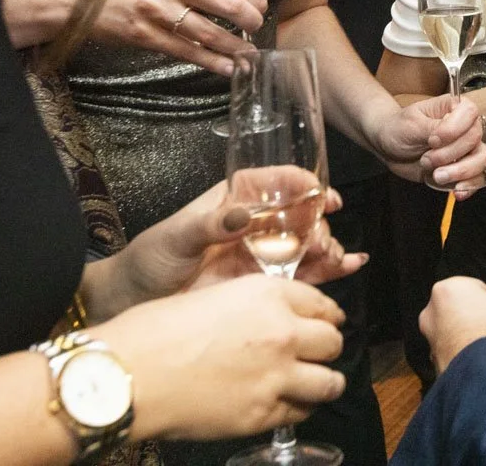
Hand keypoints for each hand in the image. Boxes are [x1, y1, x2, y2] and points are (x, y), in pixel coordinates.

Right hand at [11, 0, 265, 73]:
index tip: (262, 8)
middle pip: (228, 5)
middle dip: (252, 21)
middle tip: (258, 29)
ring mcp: (158, 9)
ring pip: (211, 33)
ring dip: (237, 47)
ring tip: (250, 54)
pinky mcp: (147, 35)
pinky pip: (189, 52)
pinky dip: (214, 63)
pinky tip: (229, 68)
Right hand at [96, 274, 346, 441]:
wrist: (129, 374)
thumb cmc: (155, 330)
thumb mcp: (214, 296)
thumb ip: (253, 306)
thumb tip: (270, 320)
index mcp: (268, 294)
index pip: (322, 303)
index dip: (327, 314)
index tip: (326, 322)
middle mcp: (282, 332)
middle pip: (333, 341)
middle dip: (327, 347)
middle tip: (316, 354)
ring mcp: (277, 376)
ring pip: (330, 383)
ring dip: (325, 382)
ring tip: (315, 384)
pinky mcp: (264, 414)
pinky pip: (301, 413)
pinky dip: (298, 408)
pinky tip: (285, 404)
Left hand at [103, 182, 367, 313]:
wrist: (135, 303)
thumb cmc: (151, 260)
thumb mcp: (176, 238)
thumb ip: (210, 226)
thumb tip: (243, 213)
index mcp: (234, 200)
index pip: (276, 181)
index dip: (303, 184)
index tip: (322, 195)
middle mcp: (255, 224)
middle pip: (299, 213)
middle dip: (318, 223)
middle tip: (320, 242)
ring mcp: (263, 254)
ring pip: (307, 243)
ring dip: (328, 246)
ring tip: (332, 257)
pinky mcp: (267, 284)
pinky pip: (305, 273)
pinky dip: (331, 270)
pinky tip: (351, 265)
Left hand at [377, 96, 485, 197]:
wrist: (390, 148)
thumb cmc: (399, 129)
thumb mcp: (411, 125)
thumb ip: (432, 128)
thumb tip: (448, 133)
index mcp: (453, 108)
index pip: (470, 113)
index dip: (454, 129)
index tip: (432, 140)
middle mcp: (465, 127)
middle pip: (475, 139)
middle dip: (450, 154)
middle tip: (426, 159)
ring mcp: (466, 149)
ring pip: (481, 160)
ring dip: (460, 171)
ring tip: (437, 176)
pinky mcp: (463, 169)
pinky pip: (478, 178)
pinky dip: (469, 187)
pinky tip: (456, 192)